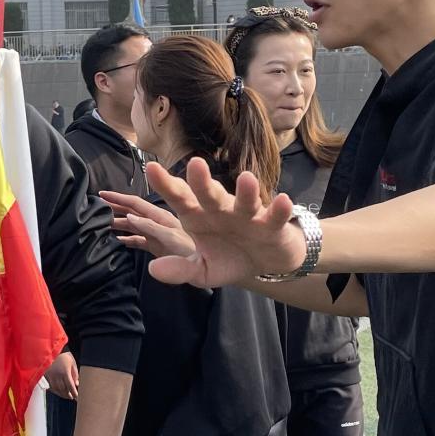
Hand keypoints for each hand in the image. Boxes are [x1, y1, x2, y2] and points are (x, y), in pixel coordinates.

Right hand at [43, 350, 79, 399]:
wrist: (51, 349)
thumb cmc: (63, 355)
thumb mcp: (72, 363)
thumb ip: (75, 374)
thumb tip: (77, 384)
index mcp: (64, 372)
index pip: (70, 386)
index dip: (74, 393)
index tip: (77, 397)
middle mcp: (57, 375)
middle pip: (63, 389)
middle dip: (68, 395)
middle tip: (72, 397)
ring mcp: (50, 376)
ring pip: (56, 389)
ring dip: (62, 394)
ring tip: (66, 396)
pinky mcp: (45, 376)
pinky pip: (50, 386)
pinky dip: (55, 390)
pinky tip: (58, 392)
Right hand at [100, 190, 196, 257]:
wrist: (218, 264)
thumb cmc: (198, 251)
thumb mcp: (174, 239)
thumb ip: (153, 229)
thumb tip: (130, 217)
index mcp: (161, 217)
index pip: (136, 203)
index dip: (119, 198)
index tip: (102, 194)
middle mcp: (159, 223)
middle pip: (133, 211)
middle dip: (116, 207)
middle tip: (95, 206)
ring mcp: (159, 235)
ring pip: (135, 225)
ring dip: (120, 223)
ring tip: (102, 223)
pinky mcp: (162, 248)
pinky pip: (141, 241)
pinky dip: (129, 240)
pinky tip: (118, 240)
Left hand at [132, 159, 302, 286]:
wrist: (263, 263)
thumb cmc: (228, 259)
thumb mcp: (201, 271)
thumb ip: (179, 270)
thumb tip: (153, 269)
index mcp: (198, 218)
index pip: (179, 199)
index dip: (166, 185)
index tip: (151, 168)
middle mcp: (220, 210)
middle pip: (210, 194)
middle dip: (203, 181)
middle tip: (196, 164)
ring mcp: (247, 216)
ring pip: (245, 201)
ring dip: (247, 192)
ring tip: (247, 179)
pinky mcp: (272, 225)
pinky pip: (275, 216)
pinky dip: (280, 210)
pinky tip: (283, 201)